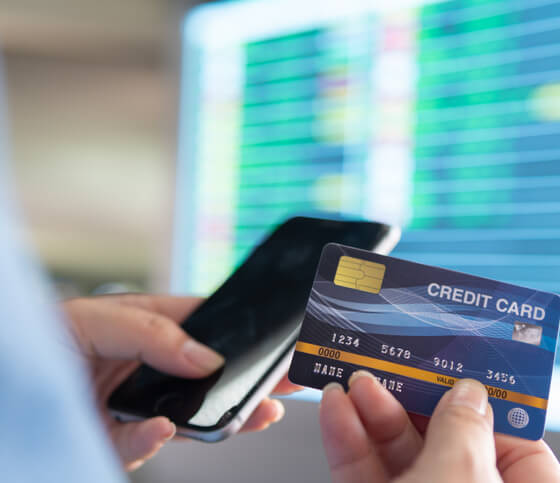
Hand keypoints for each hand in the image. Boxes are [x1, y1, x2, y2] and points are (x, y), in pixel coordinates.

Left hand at [63, 294, 300, 470]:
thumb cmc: (36, 338)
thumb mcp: (94, 318)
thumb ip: (151, 331)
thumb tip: (204, 357)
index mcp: (151, 328)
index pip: (211, 325)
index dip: (247, 331)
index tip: (278, 338)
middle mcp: (151, 369)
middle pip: (213, 374)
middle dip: (252, 378)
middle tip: (289, 379)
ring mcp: (139, 406)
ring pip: (193, 414)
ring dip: (226, 415)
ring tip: (255, 412)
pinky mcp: (120, 440)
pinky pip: (144, 444)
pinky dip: (153, 439)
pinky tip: (162, 427)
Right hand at [319, 371, 559, 482]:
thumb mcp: (462, 478)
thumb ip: (464, 429)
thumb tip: (467, 393)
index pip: (518, 441)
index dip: (488, 399)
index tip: (459, 364)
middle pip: (449, 439)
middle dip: (416, 394)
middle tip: (397, 356)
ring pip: (401, 454)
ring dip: (374, 410)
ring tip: (357, 374)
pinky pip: (365, 473)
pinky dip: (348, 441)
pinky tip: (338, 408)